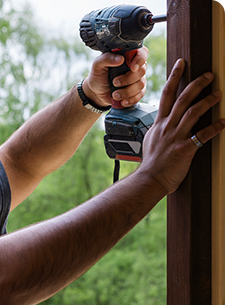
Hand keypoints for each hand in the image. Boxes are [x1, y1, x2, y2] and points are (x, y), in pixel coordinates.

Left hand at [82, 46, 148, 107]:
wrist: (96, 92)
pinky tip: (122, 101)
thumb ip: (107, 58)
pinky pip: (140, 95)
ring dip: (127, 91)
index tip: (132, 68)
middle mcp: (135, 66)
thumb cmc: (98, 75)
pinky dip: (131, 100)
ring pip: (141, 84)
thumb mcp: (97, 65)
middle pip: (141, 71)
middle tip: (114, 82)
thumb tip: (120, 59)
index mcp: (127, 56)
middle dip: (128, 79)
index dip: (140, 60)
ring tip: (114, 94)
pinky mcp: (137, 91)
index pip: (142, 52)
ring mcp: (137, 79)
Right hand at [138, 58, 224, 194]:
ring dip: (208, 101)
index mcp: (159, 124)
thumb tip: (161, 123)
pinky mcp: (185, 150)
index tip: (181, 64)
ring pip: (192, 113)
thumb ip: (158, 130)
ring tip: (219, 94)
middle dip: (196, 84)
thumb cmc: (151, 164)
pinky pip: (202, 136)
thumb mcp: (150, 141)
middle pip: (182, 99)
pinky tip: (224, 123)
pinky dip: (214, 128)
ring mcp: (175, 138)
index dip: (174, 77)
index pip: (166, 95)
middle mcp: (167, 127)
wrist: (149, 180)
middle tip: (209, 74)